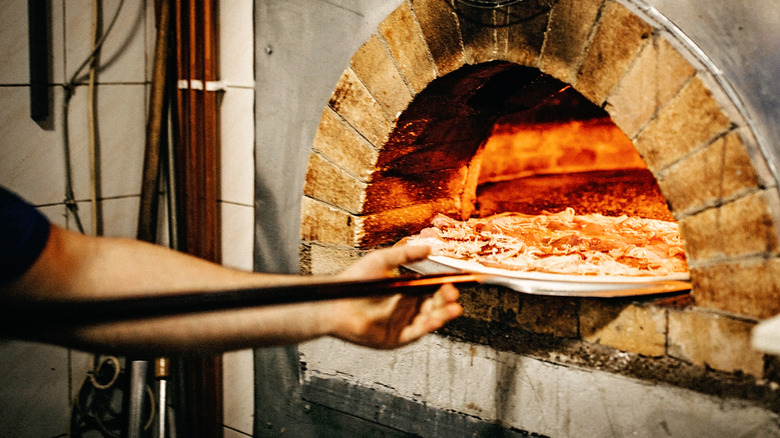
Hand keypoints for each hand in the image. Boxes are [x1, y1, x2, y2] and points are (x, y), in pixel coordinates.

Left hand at [330, 245, 461, 348]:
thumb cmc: (355, 281)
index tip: (455, 281)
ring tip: (454, 308)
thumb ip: (405, 254)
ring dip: (443, 315)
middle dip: (446, 300)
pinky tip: (436, 319)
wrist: (336, 301)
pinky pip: (415, 333)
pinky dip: (428, 327)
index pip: (431, 290)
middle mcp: (406, 308)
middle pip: (433, 306)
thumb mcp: (382, 261)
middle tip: (453, 293)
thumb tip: (429, 247)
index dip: (444, 286)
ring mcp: (401, 324)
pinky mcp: (395, 338)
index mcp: (406, 291)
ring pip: (428, 320)